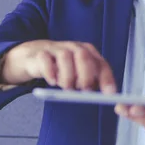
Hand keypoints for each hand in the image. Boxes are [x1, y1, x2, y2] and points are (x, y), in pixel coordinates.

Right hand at [0, 40, 116, 92]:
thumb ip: (89, 83)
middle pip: (83, 56)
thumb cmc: (62, 68)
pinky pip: (45, 59)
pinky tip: (52, 82)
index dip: (106, 78)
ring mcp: (57, 49)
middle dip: (86, 75)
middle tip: (83, 90)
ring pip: (65, 57)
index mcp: (87, 52)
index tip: (109, 94)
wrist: (35, 56)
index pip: (101, 63)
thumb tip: (103, 96)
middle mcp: (74, 48)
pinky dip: (50, 72)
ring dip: (68, 76)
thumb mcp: (78, 75)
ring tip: (66, 88)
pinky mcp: (41, 54)